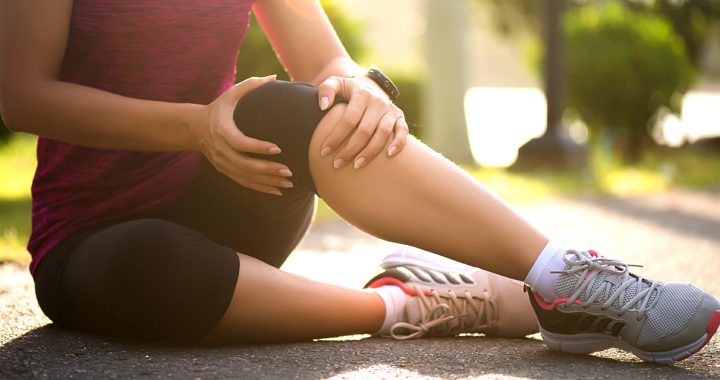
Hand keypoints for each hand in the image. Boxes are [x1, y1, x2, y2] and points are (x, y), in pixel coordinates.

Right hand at [194, 75, 293, 195]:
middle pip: (245, 165)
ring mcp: (222, 163)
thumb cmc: (218, 107)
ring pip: (246, 177)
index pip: (240, 143)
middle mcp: (221, 150)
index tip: (278, 148)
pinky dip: (261, 188)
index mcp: (222, 130)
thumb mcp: (231, 94)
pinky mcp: (225, 170)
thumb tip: (274, 77)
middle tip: (289, 171)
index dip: (258, 147)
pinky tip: (277, 191)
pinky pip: (244, 183)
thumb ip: (251, 85)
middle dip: (268, 169)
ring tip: (288, 182)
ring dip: (268, 182)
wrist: (194, 127)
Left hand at [317, 75, 408, 168]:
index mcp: (362, 94)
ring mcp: (390, 110)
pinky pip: (403, 131)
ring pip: (383, 134)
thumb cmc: (348, 90)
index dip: (336, 137)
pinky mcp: (399, 117)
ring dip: (370, 152)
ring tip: (357, 165)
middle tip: (337, 164)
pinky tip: (389, 155)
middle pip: (364, 130)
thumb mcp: (336, 83)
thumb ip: (326, 90)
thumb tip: (323, 106)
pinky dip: (399, 143)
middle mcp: (378, 102)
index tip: (324, 151)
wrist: (370, 86)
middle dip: (350, 149)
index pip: (349, 119)